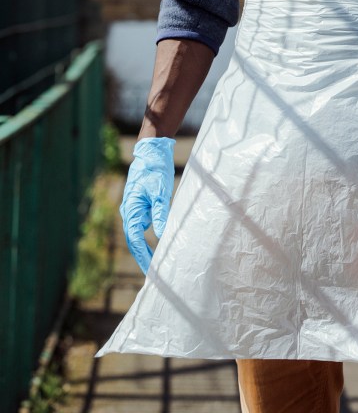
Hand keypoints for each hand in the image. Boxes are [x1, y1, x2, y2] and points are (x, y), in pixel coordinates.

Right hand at [120, 137, 174, 273]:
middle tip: (155, 273)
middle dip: (143, 256)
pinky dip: (152, 233)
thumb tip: (162, 236)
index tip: (151, 270)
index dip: (142, 256)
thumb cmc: (154, 169)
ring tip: (160, 262)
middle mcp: (130, 211)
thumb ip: (160, 213)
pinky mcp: (141, 204)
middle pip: (134, 240)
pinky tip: (163, 241)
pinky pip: (145, 223)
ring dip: (148, 246)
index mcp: (131, 209)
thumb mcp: (160, 191)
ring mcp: (135, 208)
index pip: (134, 240)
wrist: (151, 150)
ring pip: (139, 232)